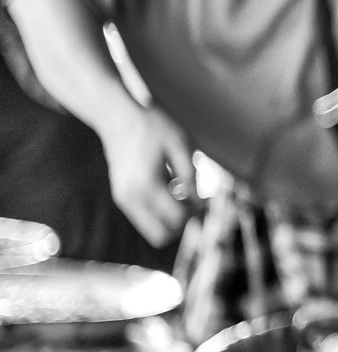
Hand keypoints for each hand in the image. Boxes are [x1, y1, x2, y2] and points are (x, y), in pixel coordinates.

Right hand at [100, 106, 197, 244]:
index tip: (206, 195)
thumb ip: (191, 175)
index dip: (197, 212)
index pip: (177, 219)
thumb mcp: (181, 144)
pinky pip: (145, 218)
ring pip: (152, 230)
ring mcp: (123, 199)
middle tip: (193, 199)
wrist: (117, 116)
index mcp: (147, 186)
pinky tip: (168, 187)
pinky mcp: (121, 196)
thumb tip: (200, 202)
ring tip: (180, 191)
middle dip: (182, 222)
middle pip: (162, 235)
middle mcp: (131, 198)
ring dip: (170, 218)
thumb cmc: (152, 126)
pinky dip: (160, 211)